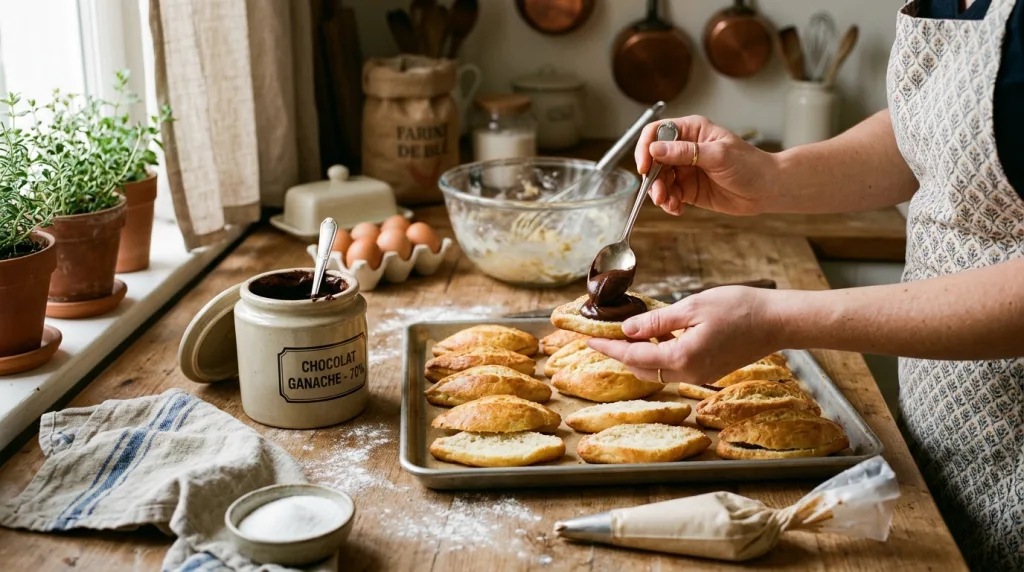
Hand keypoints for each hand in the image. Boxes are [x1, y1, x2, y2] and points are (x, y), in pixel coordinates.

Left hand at [587, 286, 783, 384]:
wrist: (778, 322)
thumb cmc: (740, 308)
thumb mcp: (692, 307)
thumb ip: (656, 320)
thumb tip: (628, 330)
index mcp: (681, 357)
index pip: (633, 355)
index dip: (609, 347)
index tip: (589, 340)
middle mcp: (689, 373)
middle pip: (642, 368)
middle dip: (620, 354)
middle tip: (601, 338)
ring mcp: (700, 375)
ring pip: (658, 370)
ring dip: (638, 355)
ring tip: (623, 336)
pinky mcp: (709, 371)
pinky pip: (674, 367)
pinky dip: (658, 355)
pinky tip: (654, 337)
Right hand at [634, 116, 778, 215]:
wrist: (766, 189)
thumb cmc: (749, 165)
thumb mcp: (718, 155)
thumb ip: (686, 152)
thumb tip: (655, 149)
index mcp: (691, 130)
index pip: (657, 132)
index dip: (646, 147)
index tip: (645, 166)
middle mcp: (685, 148)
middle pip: (653, 159)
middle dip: (652, 177)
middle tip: (659, 194)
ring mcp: (685, 169)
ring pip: (659, 179)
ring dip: (659, 193)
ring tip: (669, 203)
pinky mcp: (688, 189)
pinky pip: (669, 195)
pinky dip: (669, 203)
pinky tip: (677, 209)